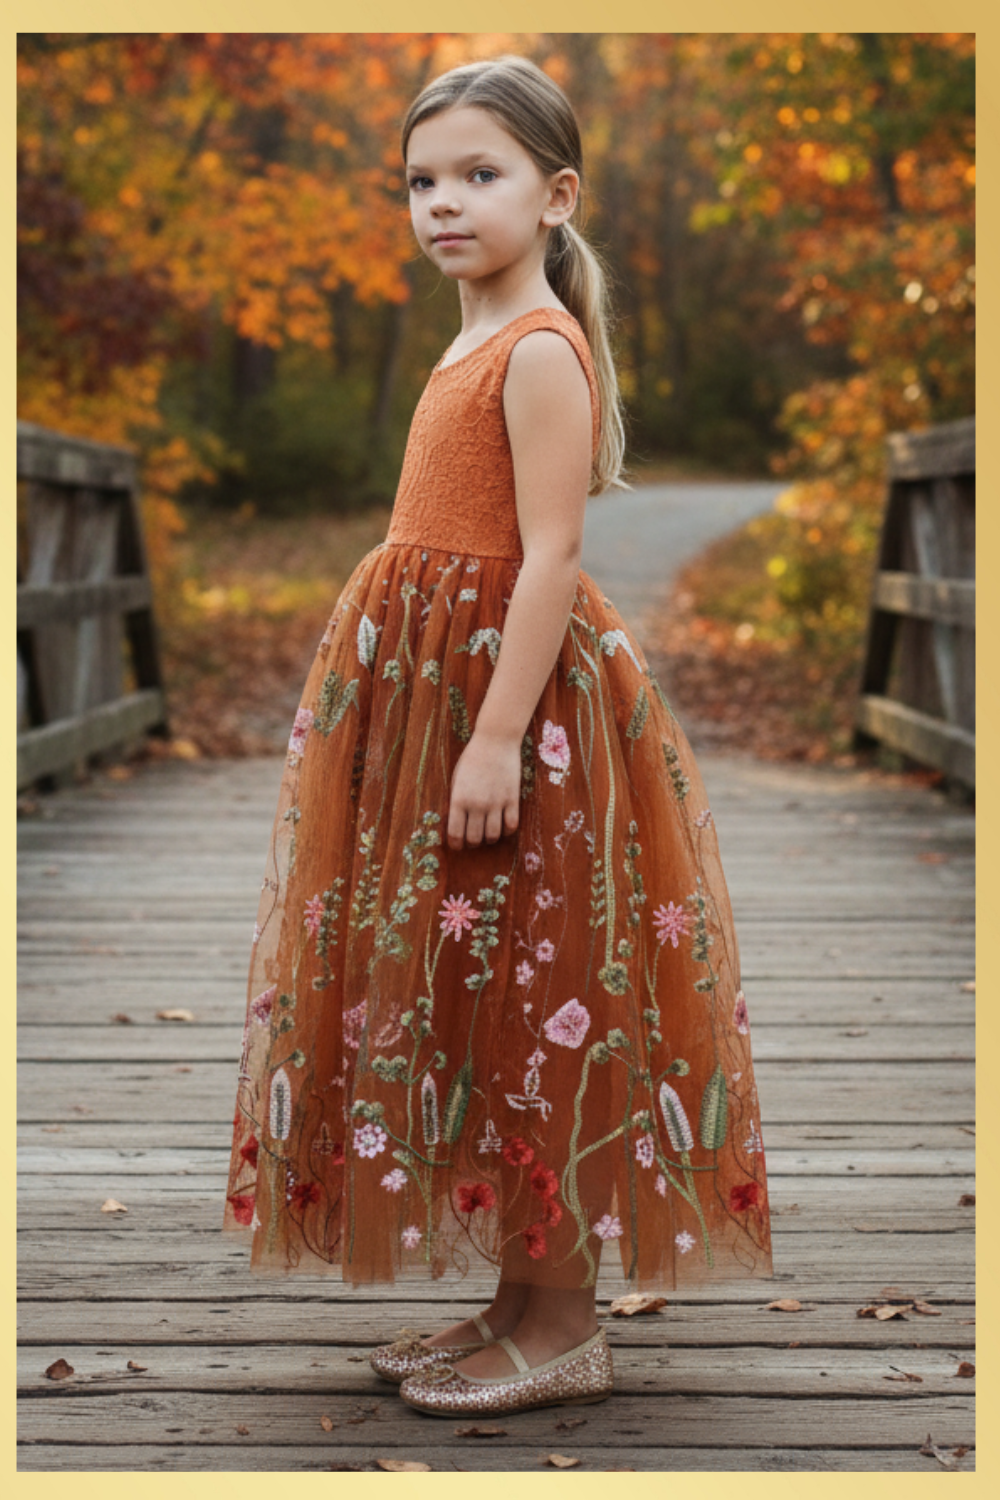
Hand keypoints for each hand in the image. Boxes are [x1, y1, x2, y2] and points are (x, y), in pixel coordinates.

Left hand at [447, 729, 520, 850]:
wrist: (495, 740)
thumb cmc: (472, 758)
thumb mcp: (457, 779)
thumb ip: (457, 801)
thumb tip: (457, 823)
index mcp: (458, 799)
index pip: (455, 834)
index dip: (456, 844)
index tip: (458, 845)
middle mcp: (477, 804)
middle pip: (475, 839)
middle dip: (473, 843)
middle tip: (474, 839)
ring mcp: (496, 803)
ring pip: (493, 836)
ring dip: (490, 838)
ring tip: (488, 832)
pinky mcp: (512, 799)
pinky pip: (511, 825)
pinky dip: (507, 830)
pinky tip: (504, 825)